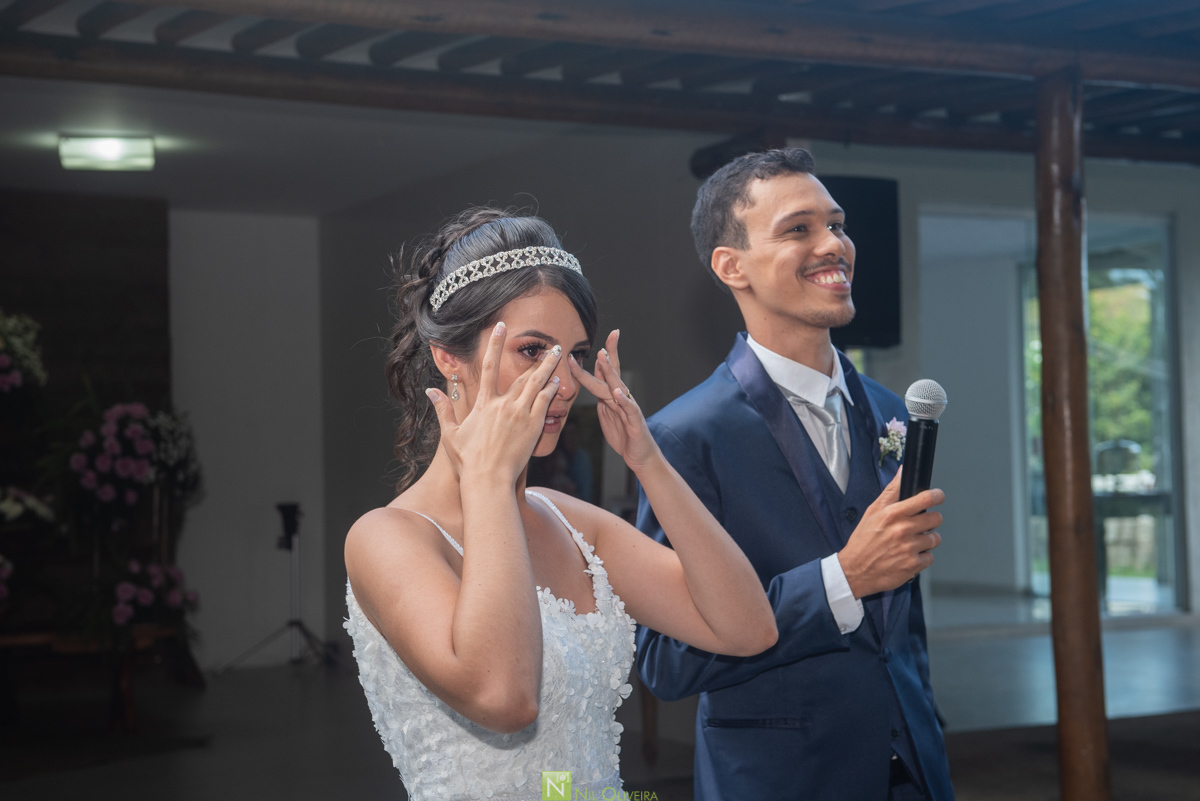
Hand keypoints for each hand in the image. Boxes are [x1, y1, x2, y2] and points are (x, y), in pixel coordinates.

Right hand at [426, 322, 562, 484]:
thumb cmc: (468, 462)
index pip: (489, 367)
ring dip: (548, 369)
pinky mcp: (533, 427)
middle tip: (549, 344)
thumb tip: (430, 391)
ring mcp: (520, 415)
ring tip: (559, 355)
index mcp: (484, 405)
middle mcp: (503, 405)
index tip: (500, 327)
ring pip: (537, 385)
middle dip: (537, 358)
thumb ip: (443, 410)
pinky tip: (557, 381)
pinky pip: (544, 403)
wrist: (488, 480)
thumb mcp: (451, 435)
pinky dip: (551, 390)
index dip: (494, 344)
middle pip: (522, 375)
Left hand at [569, 330, 657, 471]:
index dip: (610, 351)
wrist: (640, 456)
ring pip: (618, 387)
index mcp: (615, 394)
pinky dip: (624, 400)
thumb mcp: (607, 411)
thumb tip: (592, 376)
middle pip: (612, 374)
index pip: (610, 369)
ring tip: (603, 358)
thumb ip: (601, 394)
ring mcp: (630, 408)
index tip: (612, 332)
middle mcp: (623, 397)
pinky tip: (618, 392)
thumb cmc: (623, 434)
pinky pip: (629, 409)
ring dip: (610, 372)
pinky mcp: (635, 422)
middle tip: (599, 342)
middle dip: (605, 357)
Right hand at [837, 470, 943, 597]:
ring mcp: (909, 548)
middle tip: (918, 525)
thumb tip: (902, 471)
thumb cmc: (863, 540)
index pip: (926, 498)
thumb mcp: (872, 511)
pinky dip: (922, 557)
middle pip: (936, 518)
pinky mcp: (913, 565)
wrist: (855, 570)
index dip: (937, 495)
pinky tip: (908, 556)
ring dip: (926, 540)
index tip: (938, 496)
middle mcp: (903, 530)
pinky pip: (930, 557)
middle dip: (930, 520)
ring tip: (910, 543)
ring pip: (934, 539)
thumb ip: (891, 491)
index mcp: (893, 514)